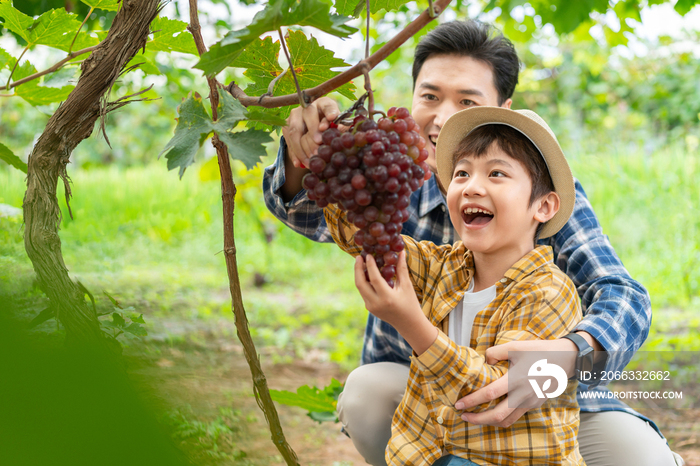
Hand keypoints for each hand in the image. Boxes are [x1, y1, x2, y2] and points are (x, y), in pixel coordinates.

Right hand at [282, 97, 339, 167]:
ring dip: (303, 147)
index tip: (332, 118)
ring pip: (295, 130)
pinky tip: (299, 164)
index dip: (329, 111)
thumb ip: (340, 128)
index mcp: (323, 104)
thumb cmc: (328, 128)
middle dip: (313, 130)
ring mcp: (295, 116)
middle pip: (308, 115)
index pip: (327, 105)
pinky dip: (294, 154)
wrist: (312, 132)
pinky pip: (288, 141)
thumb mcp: (336, 127)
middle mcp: (307, 108)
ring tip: (311, 160)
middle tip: (319, 143)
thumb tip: (341, 130)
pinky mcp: (287, 127)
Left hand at [354, 251, 436, 354]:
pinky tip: (366, 273)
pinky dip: (363, 282)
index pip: (374, 278)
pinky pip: (363, 292)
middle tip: (358, 257)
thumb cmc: (410, 304)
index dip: (370, 265)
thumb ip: (401, 269)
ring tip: (360, 262)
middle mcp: (376, 303)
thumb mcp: (407, 286)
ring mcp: (371, 307)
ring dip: (359, 274)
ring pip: (360, 288)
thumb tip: (400, 252)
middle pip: (360, 283)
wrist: (409, 324)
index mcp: (386, 298)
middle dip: (357, 269)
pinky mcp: (369, 308)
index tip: (368, 255)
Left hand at [455, 338, 577, 426]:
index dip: (472, 400)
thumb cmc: (538, 351)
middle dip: (477, 419)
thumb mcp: (515, 346)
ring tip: (474, 418)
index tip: (459, 404)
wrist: (565, 360)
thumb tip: (483, 362)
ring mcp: (530, 403)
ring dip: (488, 422)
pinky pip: (515, 417)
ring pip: (506, 421)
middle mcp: (523, 395)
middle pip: (497, 416)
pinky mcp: (534, 405)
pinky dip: (501, 419)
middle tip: (463, 416)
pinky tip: (492, 414)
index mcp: (516, 379)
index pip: (489, 394)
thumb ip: (495, 353)